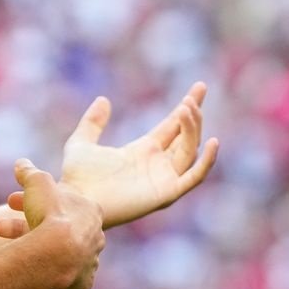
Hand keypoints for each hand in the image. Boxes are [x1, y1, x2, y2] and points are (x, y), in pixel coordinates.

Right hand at [10, 158, 105, 288]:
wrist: (55, 254)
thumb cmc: (50, 214)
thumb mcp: (37, 183)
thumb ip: (29, 172)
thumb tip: (21, 163)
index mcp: (91, 211)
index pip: (62, 203)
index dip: (35, 201)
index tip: (13, 202)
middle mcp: (96, 237)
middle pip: (59, 229)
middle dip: (28, 225)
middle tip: (1, 226)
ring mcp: (90, 262)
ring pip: (60, 253)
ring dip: (36, 248)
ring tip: (6, 247)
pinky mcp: (82, 283)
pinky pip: (65, 276)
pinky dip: (49, 271)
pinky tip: (32, 268)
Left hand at [36, 82, 219, 227]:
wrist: (77, 201)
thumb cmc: (77, 178)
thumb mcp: (82, 142)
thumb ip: (93, 122)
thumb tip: (103, 99)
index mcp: (143, 151)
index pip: (173, 126)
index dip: (187, 108)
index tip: (199, 87)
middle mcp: (157, 165)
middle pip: (186, 136)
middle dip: (194, 114)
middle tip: (196, 92)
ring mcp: (164, 179)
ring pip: (190, 150)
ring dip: (192, 128)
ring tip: (187, 108)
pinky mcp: (167, 193)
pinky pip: (194, 177)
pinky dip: (206, 162)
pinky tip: (212, 141)